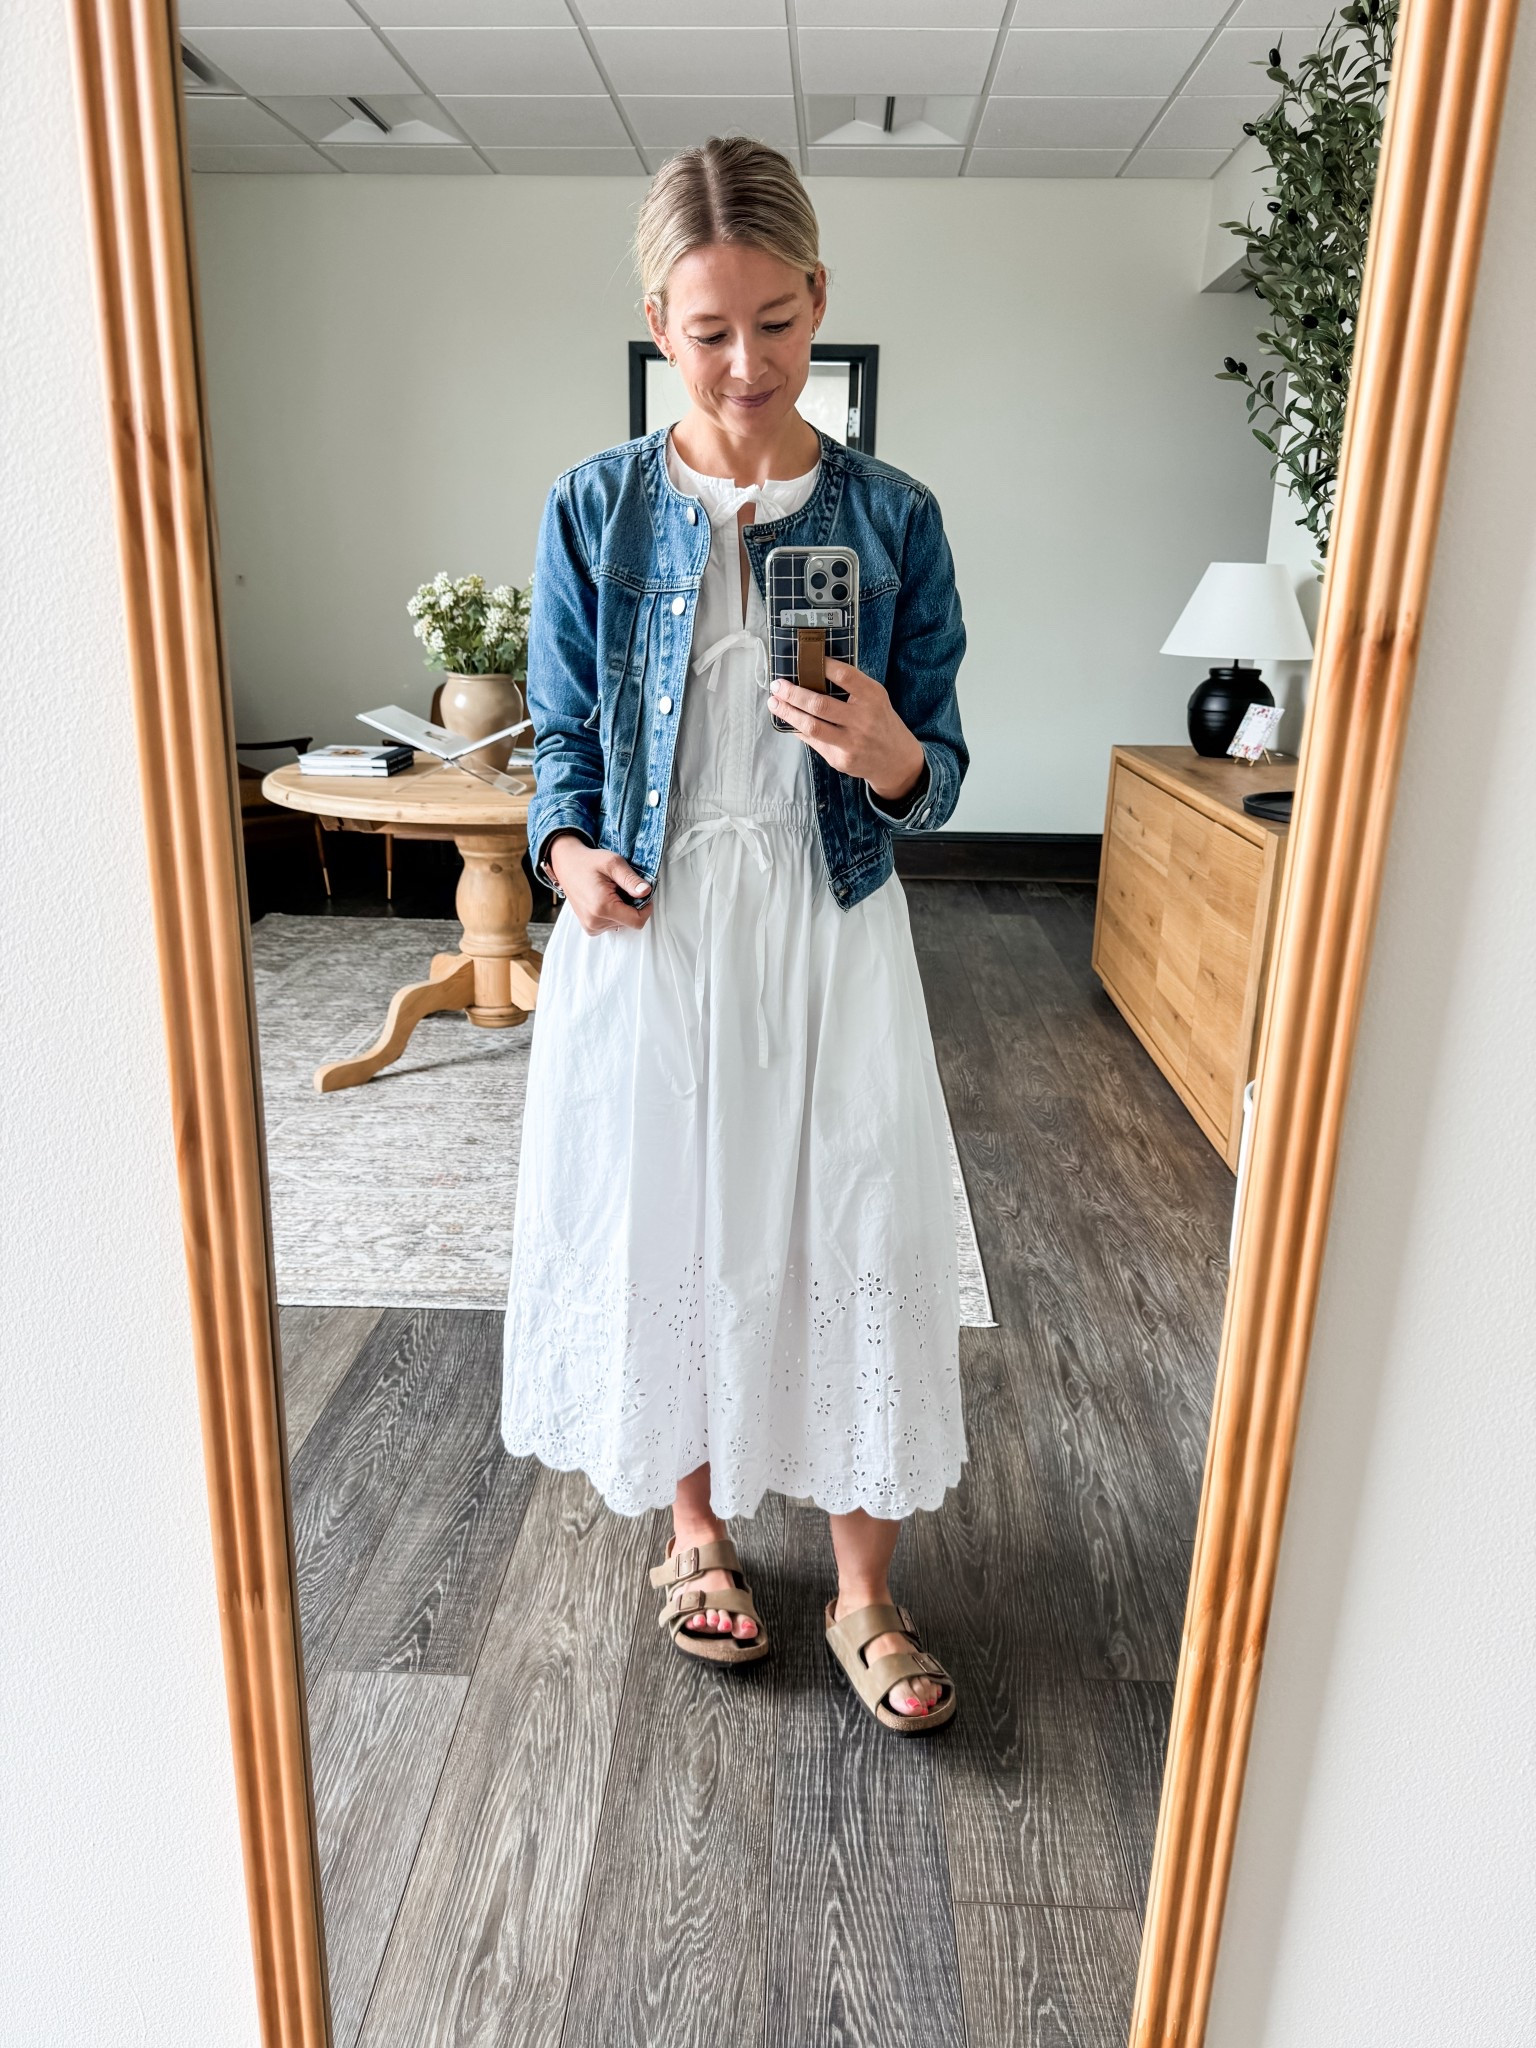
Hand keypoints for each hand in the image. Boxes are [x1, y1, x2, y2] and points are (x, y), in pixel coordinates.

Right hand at [547, 834, 653, 934]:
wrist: (567, 864)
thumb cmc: (589, 862)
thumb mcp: (613, 863)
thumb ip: (631, 879)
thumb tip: (646, 892)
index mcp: (602, 907)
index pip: (637, 921)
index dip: (646, 908)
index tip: (641, 893)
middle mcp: (595, 922)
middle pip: (630, 922)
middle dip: (632, 906)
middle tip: (621, 888)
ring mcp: (591, 927)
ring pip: (622, 924)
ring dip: (622, 909)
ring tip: (610, 892)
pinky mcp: (589, 928)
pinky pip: (611, 925)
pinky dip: (614, 914)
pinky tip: (605, 900)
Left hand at [768, 660, 925, 805]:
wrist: (897, 761)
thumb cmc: (880, 722)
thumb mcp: (875, 699)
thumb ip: (852, 688)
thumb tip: (812, 673)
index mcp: (873, 697)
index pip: (845, 676)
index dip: (822, 665)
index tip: (804, 658)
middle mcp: (863, 719)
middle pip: (820, 704)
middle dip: (793, 693)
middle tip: (777, 685)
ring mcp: (851, 742)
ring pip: (812, 726)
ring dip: (788, 713)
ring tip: (774, 703)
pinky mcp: (841, 759)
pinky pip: (813, 741)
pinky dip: (797, 729)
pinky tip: (788, 720)